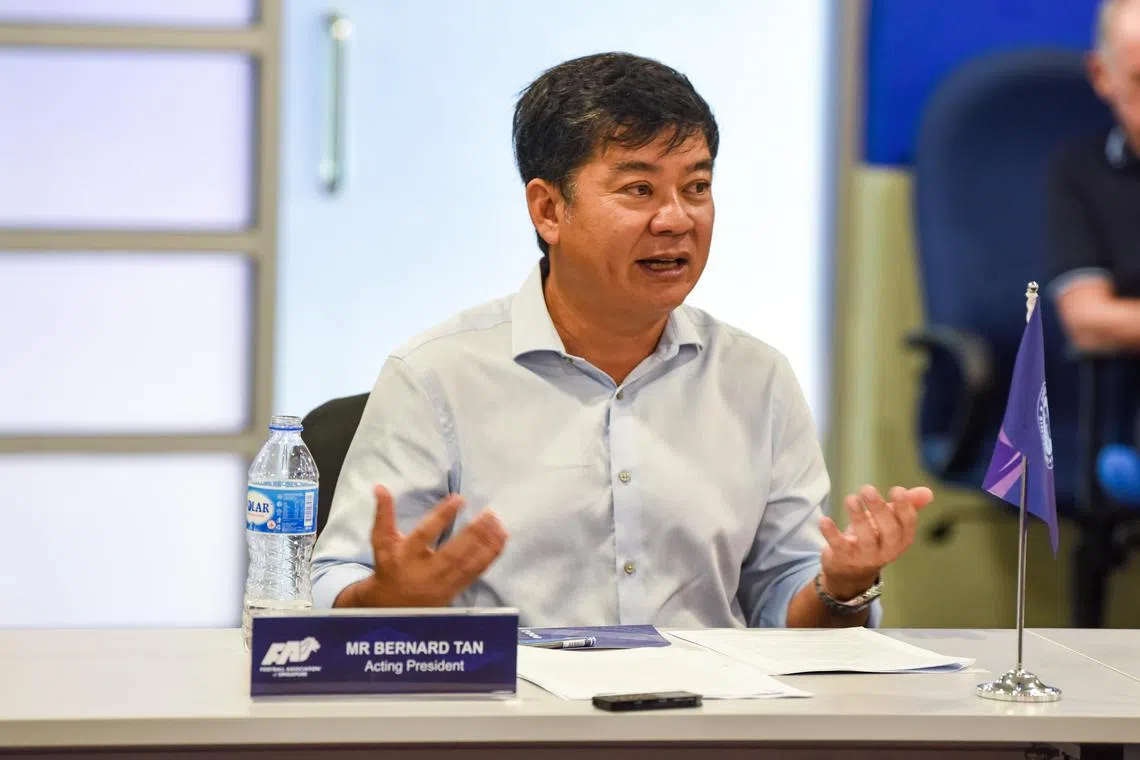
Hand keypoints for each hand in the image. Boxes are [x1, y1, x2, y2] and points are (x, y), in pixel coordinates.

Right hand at [339, 485, 507, 607]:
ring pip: (468, 565)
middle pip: (453, 553)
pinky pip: (475, 574)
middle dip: (474, 534)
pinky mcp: (454, 592)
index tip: (459, 499)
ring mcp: (442, 585)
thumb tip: (380, 487)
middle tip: (489, 513)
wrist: (390, 607)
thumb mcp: (382, 542)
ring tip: (500, 525)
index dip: (442, 516)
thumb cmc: (389, 567)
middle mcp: (425, 572)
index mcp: (406, 556)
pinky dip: (490, 557)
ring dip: (487, 545)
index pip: (425, 534)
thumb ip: (383, 514)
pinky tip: (501, 540)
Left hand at [818, 484, 933, 599]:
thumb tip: (928, 492)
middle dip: (880, 510)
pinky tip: (824, 519)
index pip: (907, 524)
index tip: (897, 490)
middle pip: (888, 531)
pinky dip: (831, 533)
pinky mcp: (843, 558)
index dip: (904, 507)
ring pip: (865, 539)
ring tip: (850, 499)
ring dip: (858, 517)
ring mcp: (865, 557)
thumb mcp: (889, 521)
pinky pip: (839, 546)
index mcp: (901, 539)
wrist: (849, 571)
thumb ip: (907, 505)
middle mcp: (886, 550)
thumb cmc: (874, 538)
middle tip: (868, 489)